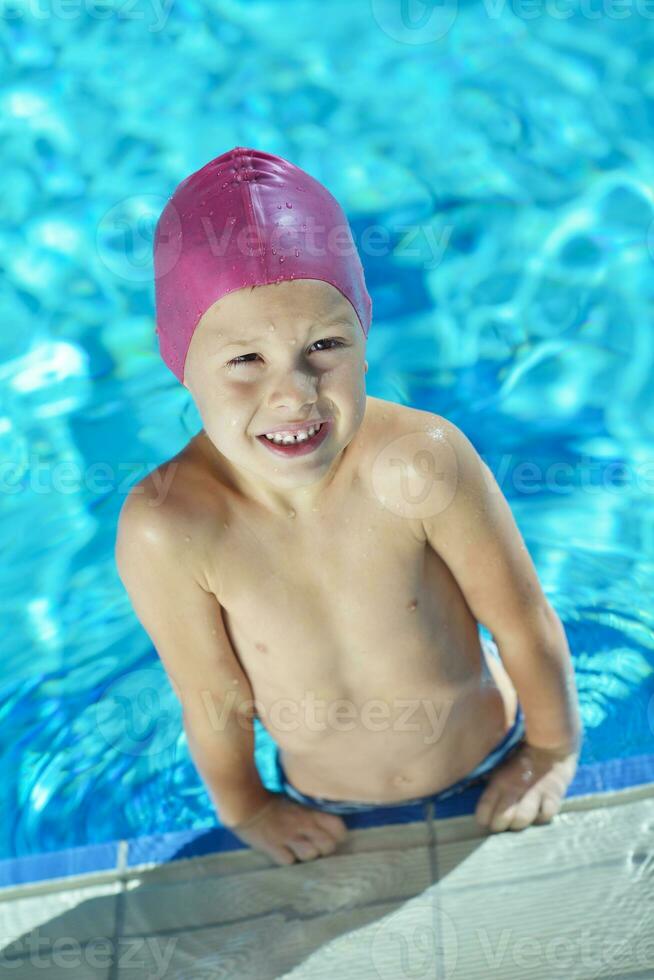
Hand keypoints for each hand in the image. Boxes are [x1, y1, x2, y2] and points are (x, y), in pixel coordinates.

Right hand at [227, 791, 347, 865]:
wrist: (245, 803)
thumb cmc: (269, 798)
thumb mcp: (294, 800)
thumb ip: (310, 811)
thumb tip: (323, 821)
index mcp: (310, 811)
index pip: (338, 829)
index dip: (337, 835)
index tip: (331, 835)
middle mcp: (303, 826)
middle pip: (327, 847)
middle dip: (323, 848)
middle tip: (314, 844)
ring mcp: (288, 838)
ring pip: (310, 856)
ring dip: (306, 854)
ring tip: (298, 848)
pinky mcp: (273, 849)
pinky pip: (288, 861)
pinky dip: (287, 859)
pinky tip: (282, 851)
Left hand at [474, 741, 579, 832]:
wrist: (548, 746)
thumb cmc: (519, 756)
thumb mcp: (500, 764)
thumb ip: (489, 778)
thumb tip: (472, 788)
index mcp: (499, 781)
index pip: (485, 806)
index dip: (483, 817)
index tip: (483, 821)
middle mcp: (515, 789)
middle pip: (502, 818)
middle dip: (499, 825)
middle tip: (500, 825)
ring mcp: (534, 794)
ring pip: (522, 820)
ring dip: (519, 824)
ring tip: (517, 822)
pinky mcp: (553, 796)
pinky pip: (546, 815)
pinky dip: (541, 817)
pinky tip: (538, 813)